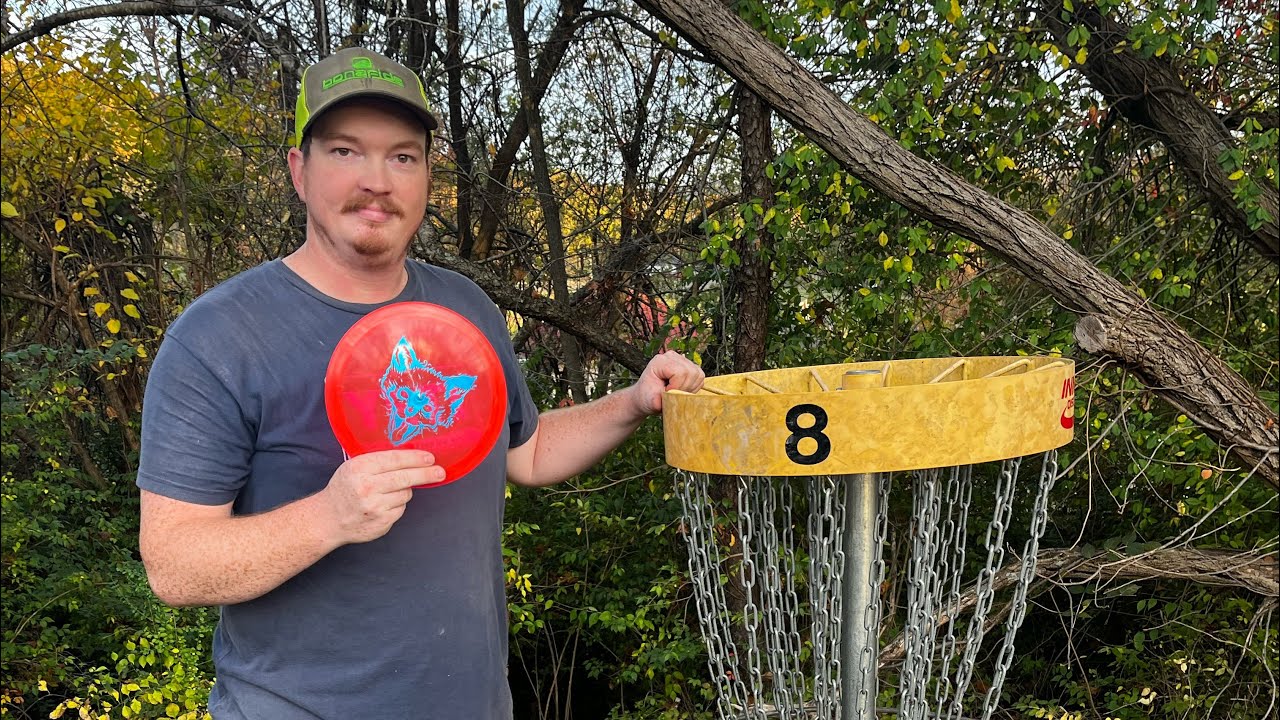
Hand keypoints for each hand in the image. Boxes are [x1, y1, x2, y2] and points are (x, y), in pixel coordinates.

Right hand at [319, 450, 443, 545]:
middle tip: (440, 472)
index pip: (395, 459)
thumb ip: (378, 461)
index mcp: (360, 468)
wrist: (328, 519)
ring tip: (388, 491)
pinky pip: (400, 509)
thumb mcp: (353, 467)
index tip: (430, 458)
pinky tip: (383, 504)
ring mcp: (375, 506)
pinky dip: (397, 505)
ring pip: (405, 494)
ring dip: (404, 491)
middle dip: (426, 474)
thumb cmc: (344, 489)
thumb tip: (411, 456)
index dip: (415, 458)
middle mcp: (367, 487)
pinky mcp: (382, 522)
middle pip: (405, 478)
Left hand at [628, 350, 704, 415]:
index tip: (667, 393)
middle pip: (691, 372)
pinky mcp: (689, 365)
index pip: (679, 372)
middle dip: (684, 388)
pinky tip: (683, 390)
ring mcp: (682, 359)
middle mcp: (671, 356)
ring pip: (698, 375)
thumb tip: (673, 399)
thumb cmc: (648, 397)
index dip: (677, 387)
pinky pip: (700, 377)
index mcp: (660, 361)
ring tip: (678, 393)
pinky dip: (694, 387)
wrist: (648, 396)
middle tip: (674, 395)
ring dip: (690, 388)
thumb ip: (661, 401)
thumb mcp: (650, 402)